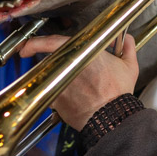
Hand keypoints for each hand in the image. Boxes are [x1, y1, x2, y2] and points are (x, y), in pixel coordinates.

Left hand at [19, 33, 138, 131]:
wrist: (111, 117)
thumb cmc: (118, 93)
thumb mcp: (129, 66)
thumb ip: (127, 48)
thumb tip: (126, 38)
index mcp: (82, 53)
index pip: (51, 42)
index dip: (36, 42)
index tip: (27, 46)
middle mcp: (67, 66)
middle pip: (46, 60)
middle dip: (44, 61)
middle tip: (43, 64)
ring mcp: (58, 83)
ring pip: (45, 76)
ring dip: (49, 77)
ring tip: (62, 83)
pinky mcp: (55, 100)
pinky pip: (48, 94)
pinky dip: (52, 95)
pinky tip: (64, 98)